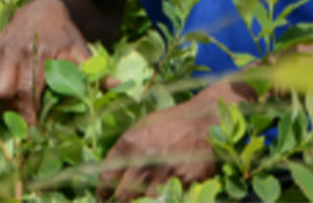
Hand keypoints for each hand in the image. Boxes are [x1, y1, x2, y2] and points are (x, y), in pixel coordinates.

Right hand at [0, 0, 91, 125]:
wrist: (42, 11)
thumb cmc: (65, 36)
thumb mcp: (82, 50)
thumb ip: (96, 71)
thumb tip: (116, 88)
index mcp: (41, 53)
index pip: (29, 92)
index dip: (30, 114)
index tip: (36, 130)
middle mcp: (16, 52)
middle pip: (3, 92)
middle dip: (14, 110)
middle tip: (27, 116)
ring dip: (0, 102)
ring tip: (17, 105)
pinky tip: (5, 92)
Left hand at [97, 78, 256, 200]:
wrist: (209, 118)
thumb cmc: (174, 121)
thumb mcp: (144, 127)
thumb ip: (126, 149)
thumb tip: (112, 172)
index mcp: (130, 143)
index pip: (106, 178)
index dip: (103, 191)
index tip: (104, 196)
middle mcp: (144, 159)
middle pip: (123, 196)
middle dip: (121, 200)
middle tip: (124, 200)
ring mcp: (165, 172)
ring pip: (145, 201)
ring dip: (143, 201)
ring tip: (143, 198)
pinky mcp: (185, 181)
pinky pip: (170, 198)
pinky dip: (167, 197)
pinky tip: (167, 191)